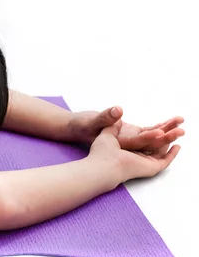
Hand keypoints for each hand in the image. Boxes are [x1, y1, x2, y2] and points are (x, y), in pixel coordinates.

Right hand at [68, 106, 184, 151]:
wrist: (76, 129)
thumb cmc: (82, 126)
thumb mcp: (92, 121)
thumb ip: (105, 116)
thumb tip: (117, 110)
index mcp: (118, 144)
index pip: (137, 142)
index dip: (150, 138)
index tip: (161, 133)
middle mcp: (126, 146)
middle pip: (150, 144)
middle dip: (166, 137)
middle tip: (181, 131)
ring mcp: (129, 141)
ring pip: (151, 138)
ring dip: (166, 132)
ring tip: (180, 123)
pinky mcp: (130, 135)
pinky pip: (148, 133)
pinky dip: (159, 129)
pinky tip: (169, 124)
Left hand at [89, 124, 180, 181]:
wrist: (104, 163)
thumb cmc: (101, 150)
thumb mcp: (107, 133)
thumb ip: (113, 126)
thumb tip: (117, 116)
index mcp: (129, 146)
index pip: (145, 136)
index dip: (155, 128)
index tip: (163, 122)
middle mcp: (138, 154)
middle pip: (157, 141)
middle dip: (168, 131)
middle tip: (179, 121)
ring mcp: (145, 161)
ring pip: (162, 148)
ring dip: (172, 138)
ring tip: (181, 129)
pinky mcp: (150, 167)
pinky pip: (164, 160)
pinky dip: (171, 154)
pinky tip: (177, 146)